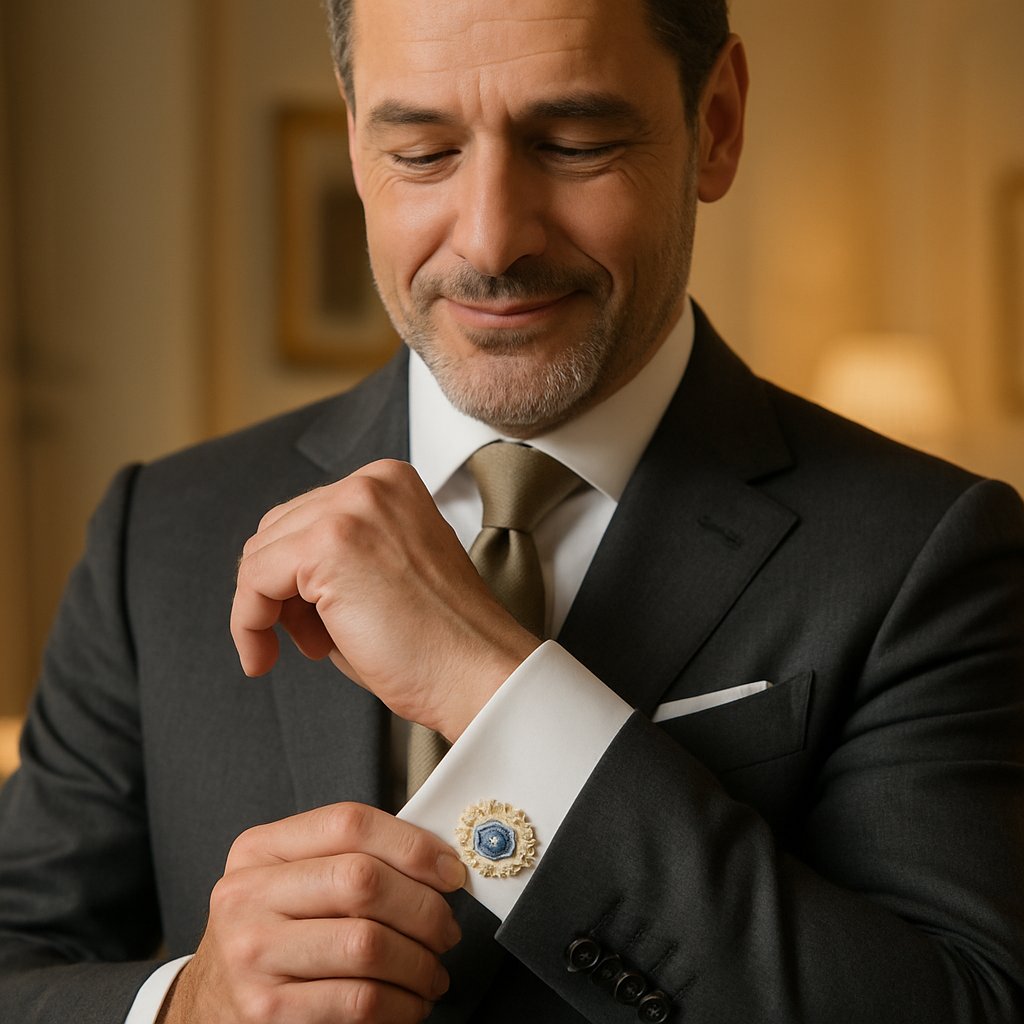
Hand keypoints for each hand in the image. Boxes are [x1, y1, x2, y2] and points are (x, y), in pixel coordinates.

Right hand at [158, 803, 466, 1023]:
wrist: (211, 1004)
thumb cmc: (275, 932)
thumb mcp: (294, 879)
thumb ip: (351, 858)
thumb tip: (440, 862)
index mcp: (260, 850)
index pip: (349, 823)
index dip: (413, 845)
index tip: (450, 872)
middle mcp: (247, 896)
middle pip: (363, 881)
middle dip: (425, 908)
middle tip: (447, 930)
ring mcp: (253, 956)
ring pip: (369, 945)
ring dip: (420, 963)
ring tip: (432, 971)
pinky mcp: (267, 1013)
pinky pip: (360, 1002)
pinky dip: (402, 1005)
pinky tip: (409, 1002)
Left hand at [231, 459, 538, 739]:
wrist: (477, 672)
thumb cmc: (437, 642)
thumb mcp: (382, 575)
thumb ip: (335, 558)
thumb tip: (272, 578)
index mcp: (391, 482)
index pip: (309, 516)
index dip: (296, 577)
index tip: (308, 626)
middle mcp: (372, 483)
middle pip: (278, 530)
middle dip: (280, 591)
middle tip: (313, 642)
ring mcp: (350, 508)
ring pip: (260, 555)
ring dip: (267, 609)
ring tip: (312, 650)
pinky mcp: (328, 544)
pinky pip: (253, 581)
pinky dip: (247, 623)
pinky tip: (264, 657)